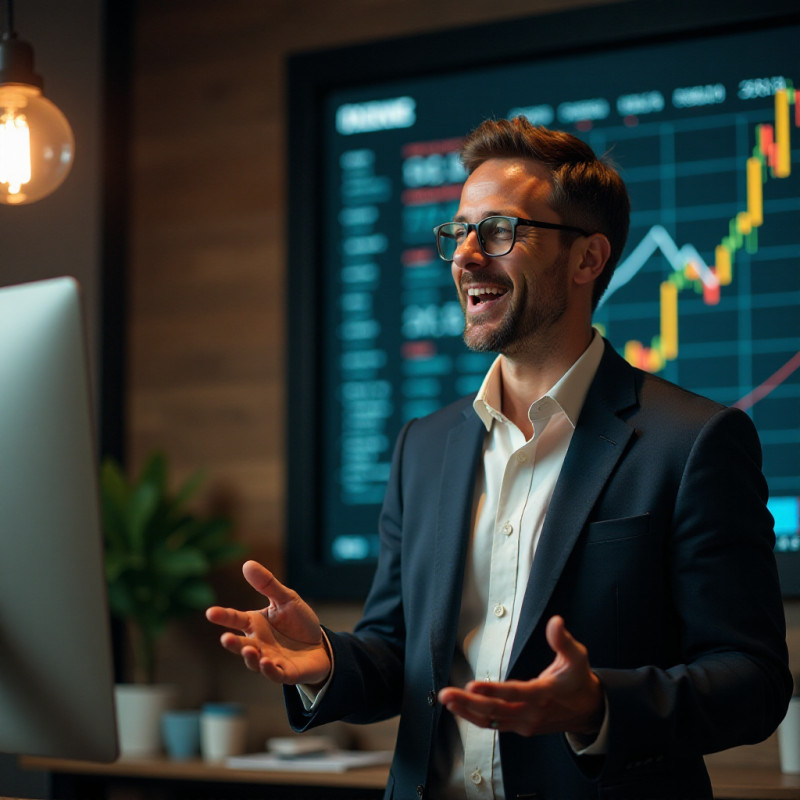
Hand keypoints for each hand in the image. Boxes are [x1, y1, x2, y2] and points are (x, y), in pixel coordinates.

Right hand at [206, 560, 330, 686]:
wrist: (320, 646)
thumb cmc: (298, 622)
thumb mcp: (286, 599)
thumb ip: (267, 584)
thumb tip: (247, 563)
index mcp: (255, 624)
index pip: (236, 619)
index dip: (223, 616)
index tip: (210, 612)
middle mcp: (258, 643)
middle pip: (241, 644)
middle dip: (233, 643)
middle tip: (225, 638)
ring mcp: (270, 659)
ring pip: (254, 661)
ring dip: (250, 658)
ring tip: (248, 650)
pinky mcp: (285, 672)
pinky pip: (275, 674)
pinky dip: (269, 670)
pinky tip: (266, 662)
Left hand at [438, 615, 603, 736]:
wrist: (587, 711)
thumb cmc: (578, 679)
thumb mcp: (577, 657)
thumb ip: (563, 640)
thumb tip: (556, 621)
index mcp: (545, 693)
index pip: (516, 694)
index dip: (494, 690)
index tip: (472, 685)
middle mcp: (532, 713)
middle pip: (496, 710)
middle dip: (469, 703)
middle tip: (446, 694)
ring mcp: (524, 723)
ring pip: (491, 720)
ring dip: (466, 711)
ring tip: (445, 699)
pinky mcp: (519, 726)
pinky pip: (493, 724)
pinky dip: (474, 717)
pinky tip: (458, 707)